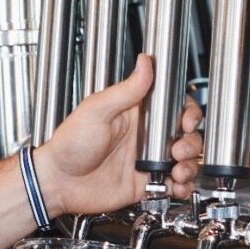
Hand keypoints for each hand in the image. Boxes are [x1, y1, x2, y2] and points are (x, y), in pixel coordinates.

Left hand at [34, 54, 202, 216]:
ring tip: (177, 171)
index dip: (188, 112)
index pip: (173, 106)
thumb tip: (145, 62)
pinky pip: (175, 184)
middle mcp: (145, 136)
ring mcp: (147, 160)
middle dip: (191, 142)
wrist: (58, 183)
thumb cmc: (68, 145)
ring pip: (185, 160)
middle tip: (177, 150)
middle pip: (186, 134)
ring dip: (190, 165)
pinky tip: (177, 185)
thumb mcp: (97, 111)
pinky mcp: (147, 183)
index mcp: (136, 113)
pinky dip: (183, 186)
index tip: (186, 120)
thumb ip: (125, 90)